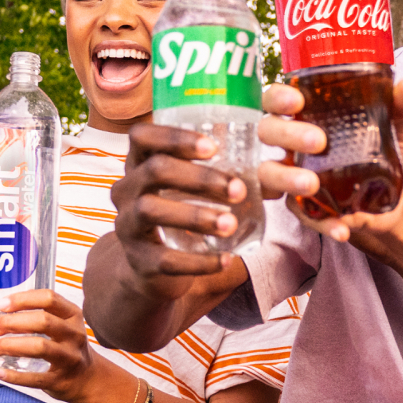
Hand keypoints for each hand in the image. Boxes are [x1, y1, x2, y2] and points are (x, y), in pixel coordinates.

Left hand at [0, 288, 108, 399]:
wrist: (89, 379)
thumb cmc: (68, 348)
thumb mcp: (64, 326)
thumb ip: (40, 316)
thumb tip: (0, 314)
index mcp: (73, 316)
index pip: (49, 299)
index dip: (23, 300)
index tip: (1, 304)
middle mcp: (74, 335)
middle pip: (43, 322)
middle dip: (12, 323)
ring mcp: (70, 358)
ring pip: (40, 347)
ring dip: (10, 346)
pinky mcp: (61, 380)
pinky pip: (35, 378)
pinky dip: (14, 376)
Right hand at [110, 126, 255, 291]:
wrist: (152, 267)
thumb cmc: (180, 213)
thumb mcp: (192, 190)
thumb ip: (224, 175)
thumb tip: (276, 172)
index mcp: (139, 163)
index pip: (142, 135)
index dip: (174, 137)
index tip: (213, 147)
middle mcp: (126, 190)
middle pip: (154, 170)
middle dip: (199, 178)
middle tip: (237, 189)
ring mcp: (127, 225)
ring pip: (151, 211)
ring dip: (196, 216)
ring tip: (231, 224)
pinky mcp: (138, 261)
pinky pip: (165, 260)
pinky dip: (199, 261)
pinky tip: (226, 259)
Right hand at [252, 79, 402, 258]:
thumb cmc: (393, 154)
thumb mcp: (401, 130)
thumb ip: (402, 108)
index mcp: (310, 115)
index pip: (277, 99)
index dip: (278, 98)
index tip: (297, 101)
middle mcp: (294, 144)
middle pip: (268, 132)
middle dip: (287, 134)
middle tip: (318, 141)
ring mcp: (294, 176)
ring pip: (269, 174)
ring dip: (287, 178)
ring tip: (313, 184)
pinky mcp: (305, 207)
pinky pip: (301, 214)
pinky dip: (321, 221)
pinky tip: (342, 226)